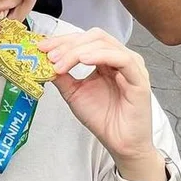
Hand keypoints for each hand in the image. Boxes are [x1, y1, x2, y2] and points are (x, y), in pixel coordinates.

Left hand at [37, 29, 155, 165]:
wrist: (119, 143)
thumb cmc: (102, 118)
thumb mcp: (73, 92)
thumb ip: (61, 75)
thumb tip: (43, 61)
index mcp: (106, 58)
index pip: (84, 39)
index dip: (62, 40)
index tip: (42, 47)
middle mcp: (119, 58)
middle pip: (93, 36)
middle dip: (68, 44)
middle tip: (50, 56)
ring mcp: (131, 66)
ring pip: (104, 44)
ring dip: (77, 51)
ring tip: (61, 63)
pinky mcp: (139, 79)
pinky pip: (122, 59)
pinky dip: (100, 55)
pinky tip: (83, 60)